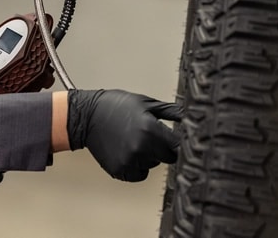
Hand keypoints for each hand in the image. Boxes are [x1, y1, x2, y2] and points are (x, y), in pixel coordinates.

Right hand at [67, 89, 181, 181]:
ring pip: (153, 165)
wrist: (85, 116)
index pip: (179, 146)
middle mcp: (142, 148)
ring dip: (148, 156)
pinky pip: (139, 174)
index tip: (174, 139)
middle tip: (147, 135)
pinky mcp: (121, 171)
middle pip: (168, 157)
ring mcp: (131, 161)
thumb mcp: (144, 103)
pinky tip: (126, 151)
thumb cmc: (112, 106)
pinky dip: (136, 166)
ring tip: (132, 140)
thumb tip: (192, 115)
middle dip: (162, 147)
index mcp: (151, 129)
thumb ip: (171, 111)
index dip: (177, 142)